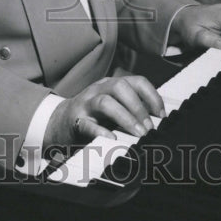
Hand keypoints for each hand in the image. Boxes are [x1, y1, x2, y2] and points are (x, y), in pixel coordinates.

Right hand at [44, 74, 164, 153]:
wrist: (59, 122)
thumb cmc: (93, 116)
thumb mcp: (113, 106)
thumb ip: (131, 108)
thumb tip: (158, 121)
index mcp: (112, 84)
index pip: (137, 81)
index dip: (153, 96)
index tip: (162, 116)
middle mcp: (99, 89)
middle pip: (121, 87)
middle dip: (139, 107)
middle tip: (149, 128)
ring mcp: (86, 103)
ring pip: (105, 102)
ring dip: (125, 118)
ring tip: (138, 134)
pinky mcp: (75, 121)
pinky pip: (88, 124)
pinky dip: (102, 131)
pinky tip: (113, 139)